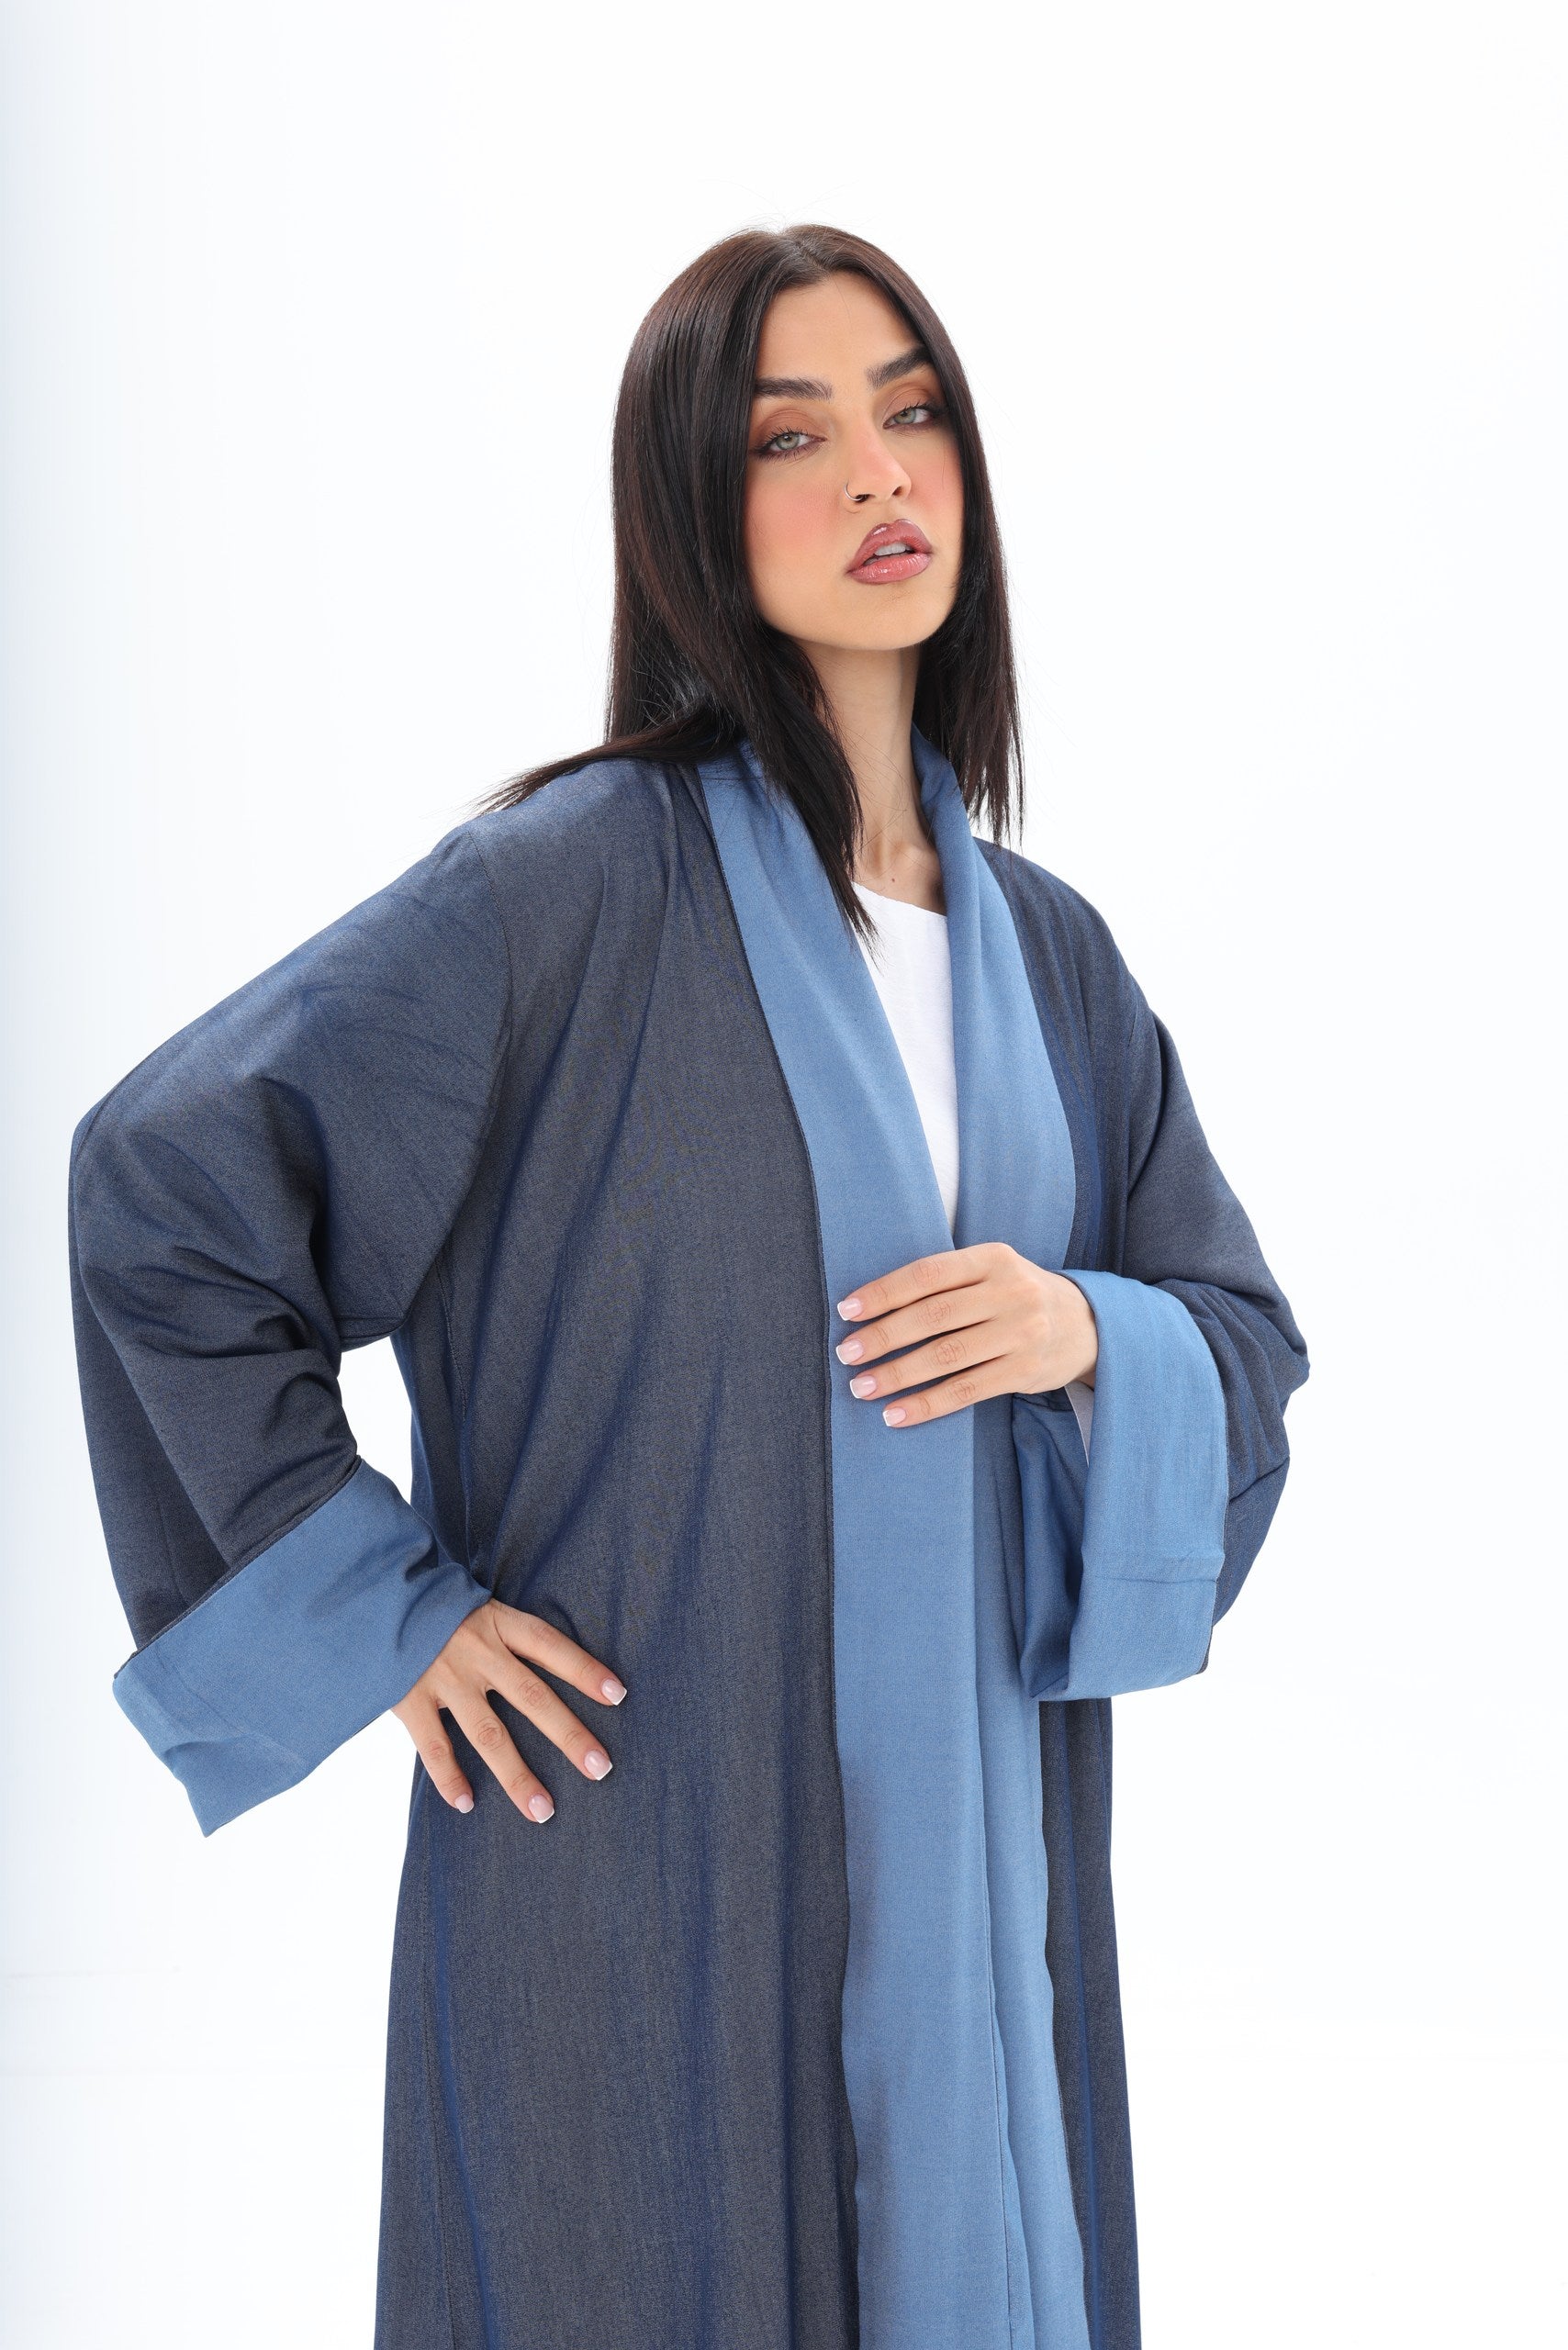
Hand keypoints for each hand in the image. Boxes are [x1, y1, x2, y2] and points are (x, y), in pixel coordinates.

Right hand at [393, 1600, 627, 1823]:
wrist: (369, 1599)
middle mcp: (477, 1652)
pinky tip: (466, 1804)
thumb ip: (504, 1635)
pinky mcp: (409, 1699)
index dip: (585, 1669)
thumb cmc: (431, 1607)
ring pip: (490, 1735)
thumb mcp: (474, 1606)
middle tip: (601, 1768)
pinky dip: (450, 1777)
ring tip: (543, 1811)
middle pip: (534, 1698)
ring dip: (517, 1776)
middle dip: (569, 1735)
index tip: (619, 1695)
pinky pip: (435, 1746)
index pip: (551, 1646)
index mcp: (497, 1623)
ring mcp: (444, 1678)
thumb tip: (545, 1667)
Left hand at [833, 1242, 1097, 1426]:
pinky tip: (896, 1414)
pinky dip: (927, 1404)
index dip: (884, 1291)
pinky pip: (967, 1391)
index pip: (928, 1273)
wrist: (1089, 1324)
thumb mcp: (992, 1271)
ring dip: (898, 1375)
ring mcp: (1021, 1333)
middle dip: (884, 1336)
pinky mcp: (1026, 1371)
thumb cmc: (1018, 1296)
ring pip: (946, 1356)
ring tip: (862, 1387)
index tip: (847, 1310)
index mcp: (994, 1258)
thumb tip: (872, 1307)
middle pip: (934, 1315)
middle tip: (846, 1353)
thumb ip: (946, 1281)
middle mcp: (1011, 1292)